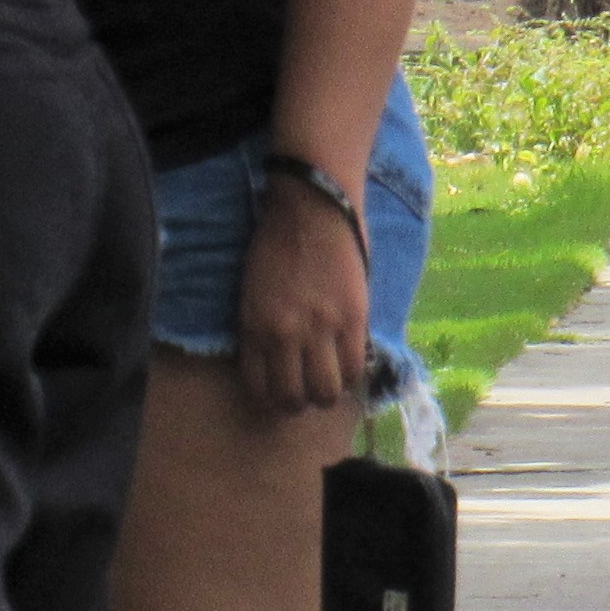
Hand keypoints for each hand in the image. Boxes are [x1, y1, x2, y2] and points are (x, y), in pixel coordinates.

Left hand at [235, 171, 370, 416]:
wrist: (312, 207)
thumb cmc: (278, 241)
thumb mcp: (255, 291)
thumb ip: (266, 326)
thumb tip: (282, 356)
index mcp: (254, 326)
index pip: (259, 386)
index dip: (272, 398)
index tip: (283, 392)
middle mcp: (283, 335)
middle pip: (293, 398)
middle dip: (300, 403)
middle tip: (309, 391)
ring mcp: (320, 329)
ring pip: (327, 391)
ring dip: (329, 393)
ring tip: (333, 380)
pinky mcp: (353, 318)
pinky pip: (356, 367)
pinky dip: (354, 372)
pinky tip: (352, 360)